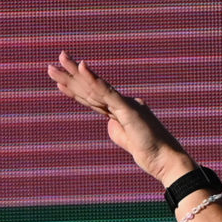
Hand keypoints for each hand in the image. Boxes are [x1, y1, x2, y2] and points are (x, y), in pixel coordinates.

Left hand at [47, 51, 188, 180]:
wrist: (166, 160)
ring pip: (96, 87)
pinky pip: (108, 93)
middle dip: (72, 75)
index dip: (76, 89)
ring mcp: (126, 105)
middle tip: (55, 62)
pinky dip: (94, 80)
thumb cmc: (150, 153)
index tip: (59, 81)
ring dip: (76, 74)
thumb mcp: (128, 141)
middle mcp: (123, 103)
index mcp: (121, 111)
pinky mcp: (129, 110)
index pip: (94, 98)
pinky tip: (83, 67)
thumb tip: (110, 124)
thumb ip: (117, 129)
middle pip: (92, 89)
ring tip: (60, 61)